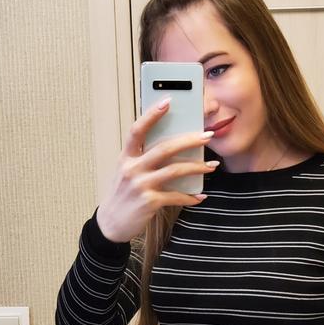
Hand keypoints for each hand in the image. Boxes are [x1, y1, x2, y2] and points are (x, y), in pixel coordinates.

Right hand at [96, 98, 216, 242]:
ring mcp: (140, 185)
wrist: (111, 223)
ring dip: (197, 167)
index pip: (137, 130)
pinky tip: (200, 196)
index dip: (152, 115)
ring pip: (174, 170)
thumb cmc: (124, 194)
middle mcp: (132, 168)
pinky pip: (176, 196)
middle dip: (189, 140)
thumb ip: (144, 158)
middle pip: (164, 148)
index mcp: (126, 156)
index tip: (168, 101)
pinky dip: (191, 196)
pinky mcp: (149, 202)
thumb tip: (174, 146)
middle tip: (207, 135)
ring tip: (212, 166)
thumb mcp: (128, 172)